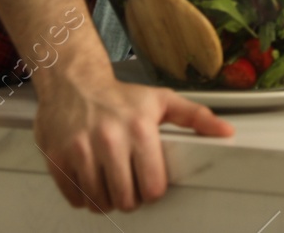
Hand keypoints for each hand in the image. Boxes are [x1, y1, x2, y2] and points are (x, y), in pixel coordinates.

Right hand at [34, 66, 233, 211]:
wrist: (73, 82)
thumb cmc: (119, 95)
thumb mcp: (162, 100)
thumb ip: (196, 118)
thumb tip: (226, 132)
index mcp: (139, 128)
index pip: (153, 186)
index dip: (152, 190)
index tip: (148, 183)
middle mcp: (109, 138)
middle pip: (125, 199)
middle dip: (129, 198)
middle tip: (128, 186)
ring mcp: (80, 149)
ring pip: (99, 202)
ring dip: (106, 200)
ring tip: (109, 183)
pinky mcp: (57, 157)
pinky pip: (74, 197)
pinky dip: (83, 198)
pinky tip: (90, 181)